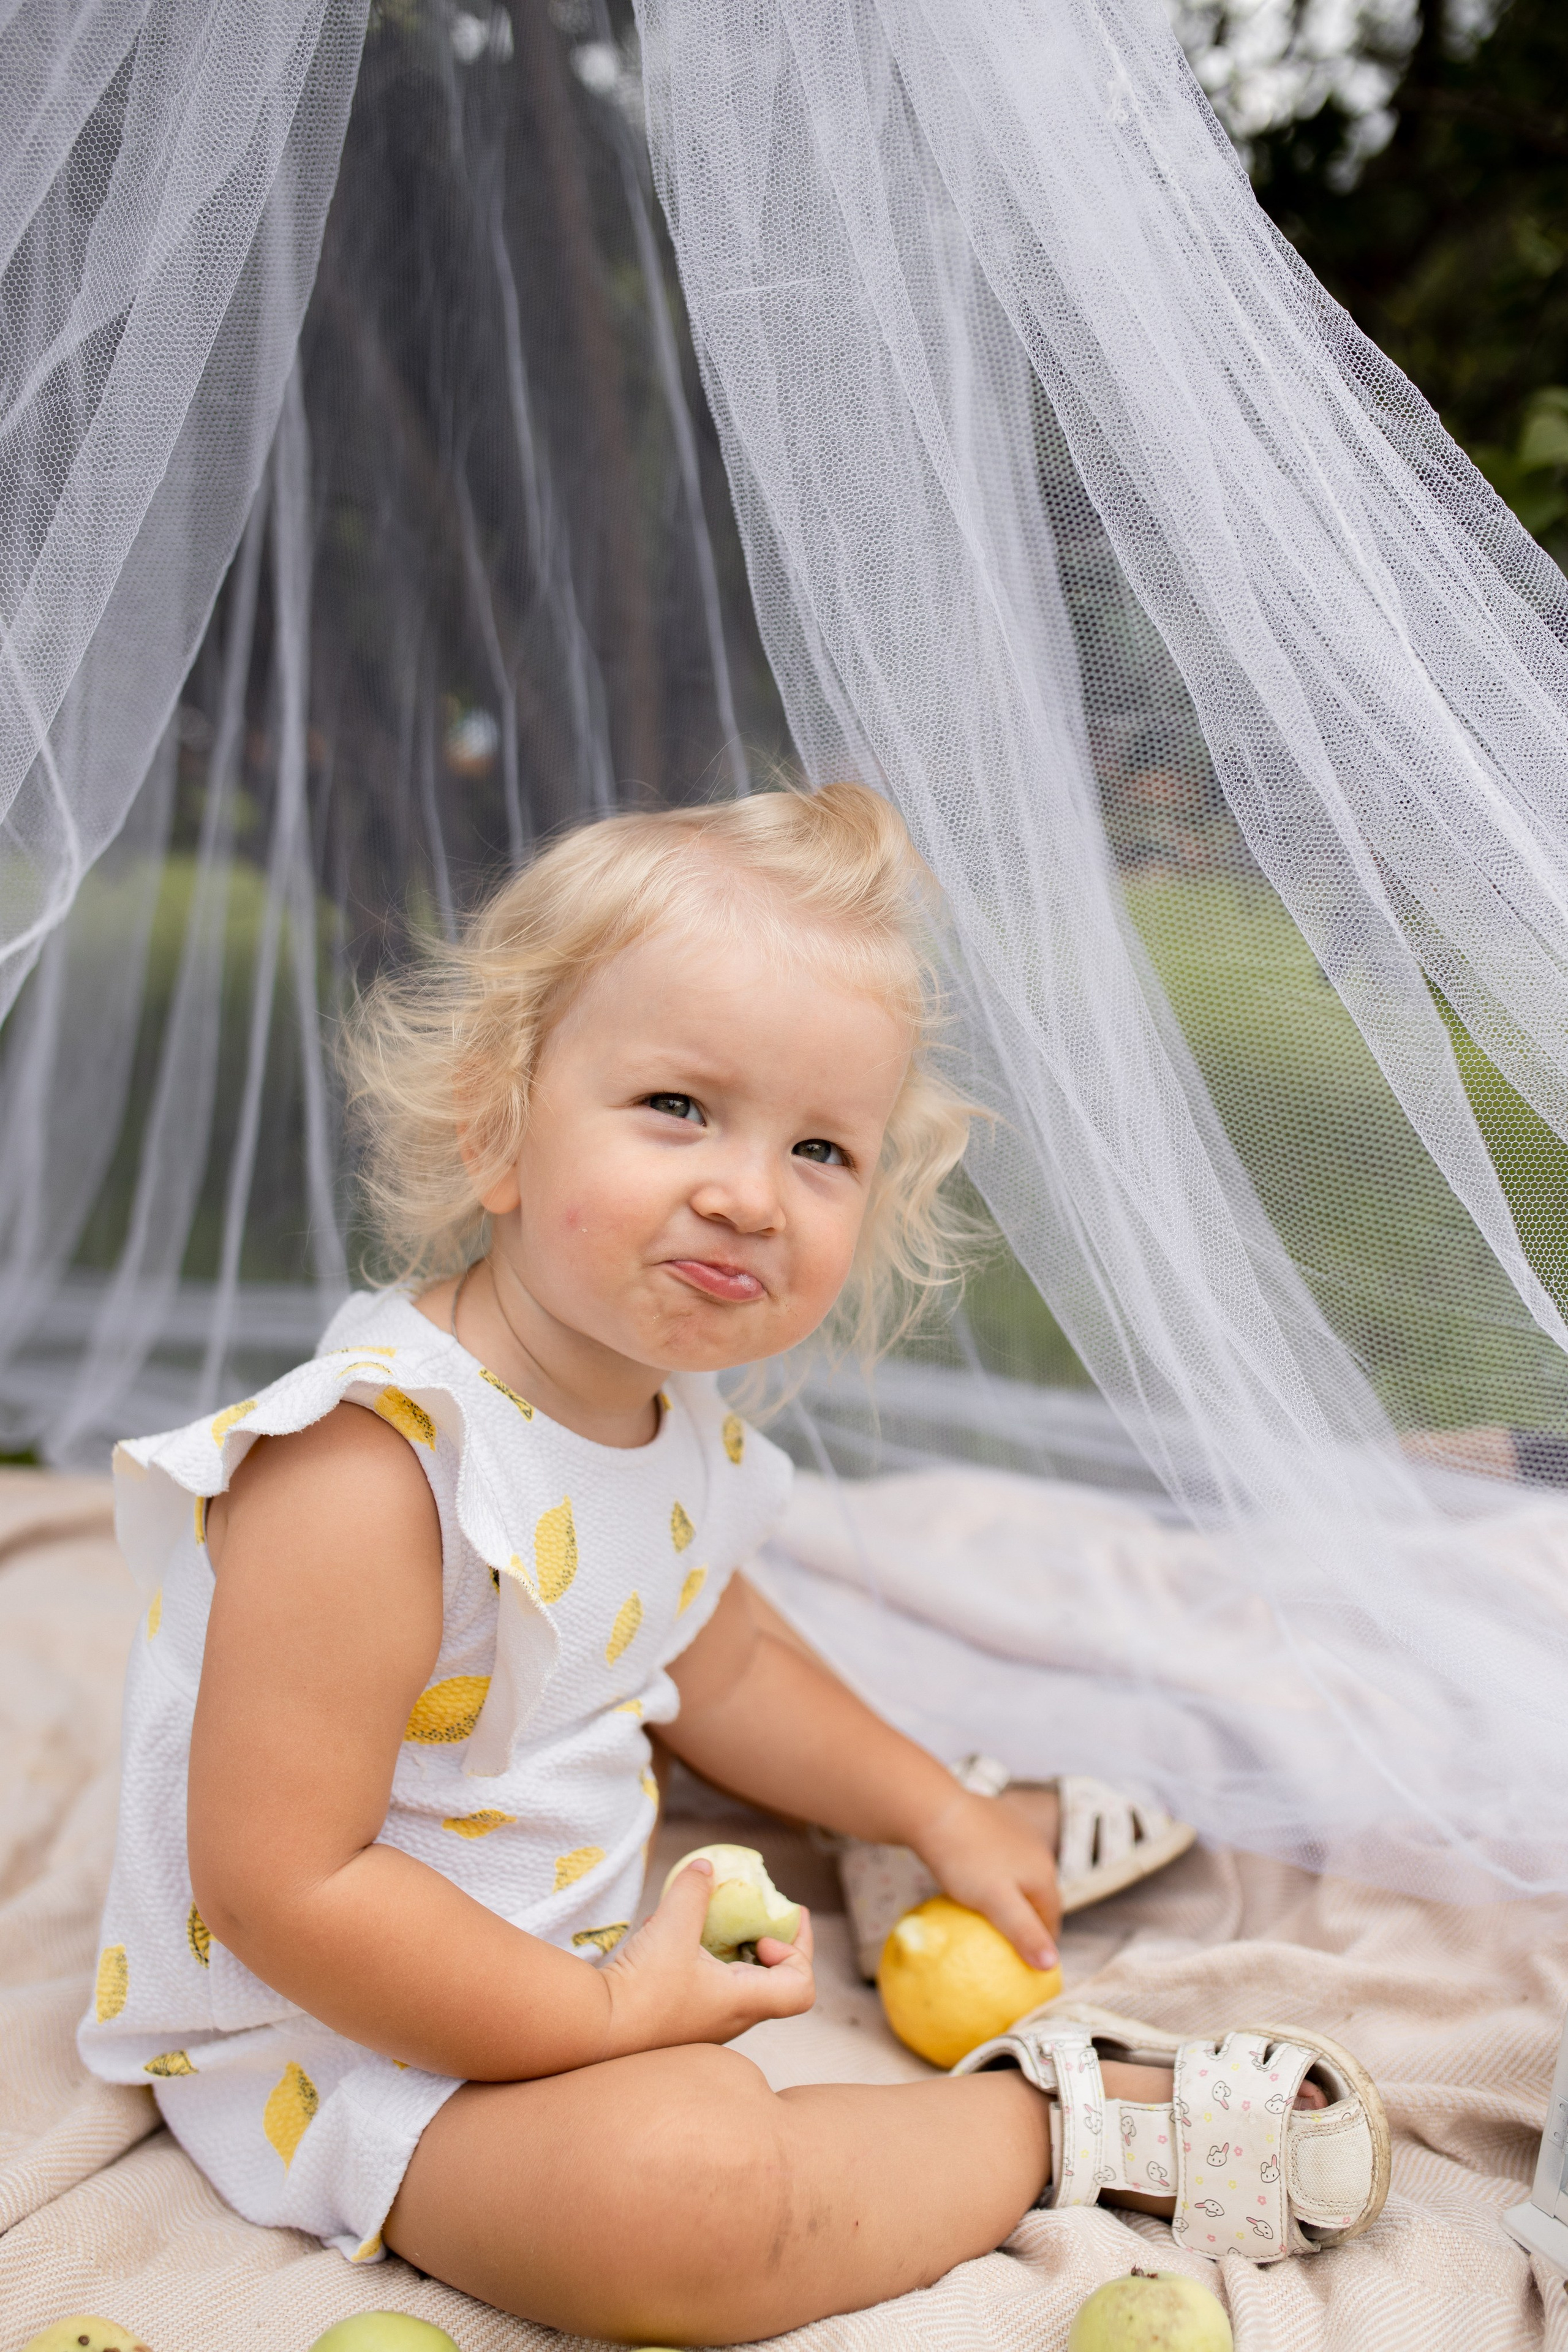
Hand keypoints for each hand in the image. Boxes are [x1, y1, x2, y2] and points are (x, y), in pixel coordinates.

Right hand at [600, 1860, 815, 2057]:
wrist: (596, 2032)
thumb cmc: (642, 1989)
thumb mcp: (671, 1927)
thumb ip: (693, 1892)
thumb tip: (706, 1866)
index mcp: (743, 2003)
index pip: (801, 1988)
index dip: (798, 1952)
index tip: (765, 1932)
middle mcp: (732, 2019)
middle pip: (774, 1982)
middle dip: (767, 1941)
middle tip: (753, 1914)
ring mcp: (706, 2023)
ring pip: (736, 1982)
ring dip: (728, 1946)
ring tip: (702, 1917)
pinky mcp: (680, 2019)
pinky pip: (704, 1984)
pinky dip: (698, 1956)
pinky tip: (662, 1933)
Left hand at [910, 1789, 1060, 1970]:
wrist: (934, 1809)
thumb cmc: (965, 1859)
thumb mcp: (996, 1902)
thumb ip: (1025, 1933)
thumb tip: (1052, 1966)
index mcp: (1043, 1872)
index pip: (1052, 1918)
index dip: (1040, 1943)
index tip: (1024, 1964)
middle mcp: (1038, 1850)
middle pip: (1038, 1896)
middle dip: (1028, 1919)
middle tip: (1007, 1943)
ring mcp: (1018, 1831)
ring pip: (1020, 1875)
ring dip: (1012, 1895)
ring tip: (990, 1915)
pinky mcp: (998, 1819)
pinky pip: (1001, 1856)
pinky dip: (994, 1873)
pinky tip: (972, 1879)